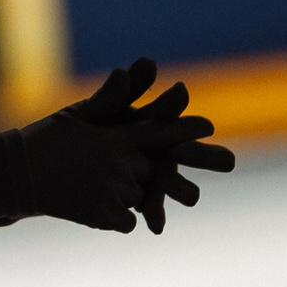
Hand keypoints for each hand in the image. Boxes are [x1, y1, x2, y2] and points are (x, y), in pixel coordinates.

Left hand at [69, 58, 236, 232]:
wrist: (57, 163)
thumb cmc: (84, 130)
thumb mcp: (98, 110)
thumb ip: (120, 90)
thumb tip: (148, 62)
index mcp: (152, 125)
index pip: (174, 118)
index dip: (185, 118)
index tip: (202, 120)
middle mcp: (161, 151)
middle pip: (188, 153)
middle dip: (206, 156)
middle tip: (228, 161)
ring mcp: (152, 176)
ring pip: (173, 183)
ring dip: (182, 188)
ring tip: (191, 197)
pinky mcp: (138, 198)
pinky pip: (150, 207)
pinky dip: (154, 215)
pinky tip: (154, 224)